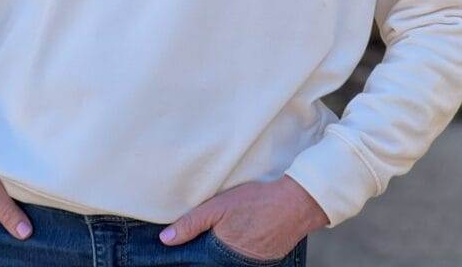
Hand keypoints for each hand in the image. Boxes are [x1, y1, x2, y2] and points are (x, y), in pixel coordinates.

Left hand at [158, 175, 329, 261]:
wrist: (295, 204)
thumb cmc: (256, 202)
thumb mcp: (218, 206)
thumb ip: (191, 224)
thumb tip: (165, 240)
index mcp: (221, 257)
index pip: (198, 263)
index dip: (191, 257)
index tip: (184, 252)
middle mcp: (237, 266)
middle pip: (214, 262)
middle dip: (206, 255)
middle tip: (214, 235)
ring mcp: (253, 266)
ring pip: (228, 262)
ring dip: (222, 254)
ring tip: (228, 235)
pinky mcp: (266, 263)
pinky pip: (245, 261)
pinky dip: (238, 253)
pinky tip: (241, 238)